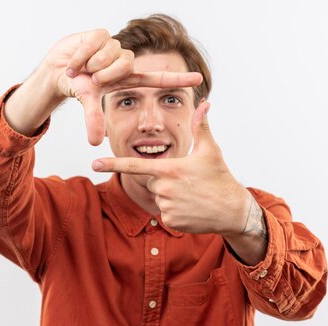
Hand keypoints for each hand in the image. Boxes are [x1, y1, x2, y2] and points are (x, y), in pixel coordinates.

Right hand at [43, 29, 202, 144]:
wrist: (56, 71)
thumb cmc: (77, 87)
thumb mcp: (88, 103)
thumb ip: (94, 120)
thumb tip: (95, 142)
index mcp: (128, 79)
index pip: (158, 79)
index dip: (177, 79)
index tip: (198, 79)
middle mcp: (124, 62)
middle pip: (125, 65)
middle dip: (104, 75)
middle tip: (91, 79)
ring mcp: (113, 47)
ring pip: (108, 54)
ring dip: (90, 64)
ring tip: (82, 69)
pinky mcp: (100, 34)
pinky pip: (94, 43)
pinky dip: (81, 55)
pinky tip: (76, 60)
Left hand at [92, 102, 250, 234]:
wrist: (233, 211)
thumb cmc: (220, 178)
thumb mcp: (210, 150)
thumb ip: (200, 126)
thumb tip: (204, 102)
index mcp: (170, 169)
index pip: (135, 166)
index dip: (113, 164)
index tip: (94, 164)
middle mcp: (165, 188)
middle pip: (152, 181)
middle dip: (166, 180)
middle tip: (189, 183)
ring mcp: (167, 207)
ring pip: (159, 197)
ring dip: (172, 196)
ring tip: (193, 196)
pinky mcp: (171, 221)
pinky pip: (165, 213)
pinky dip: (176, 211)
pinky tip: (192, 209)